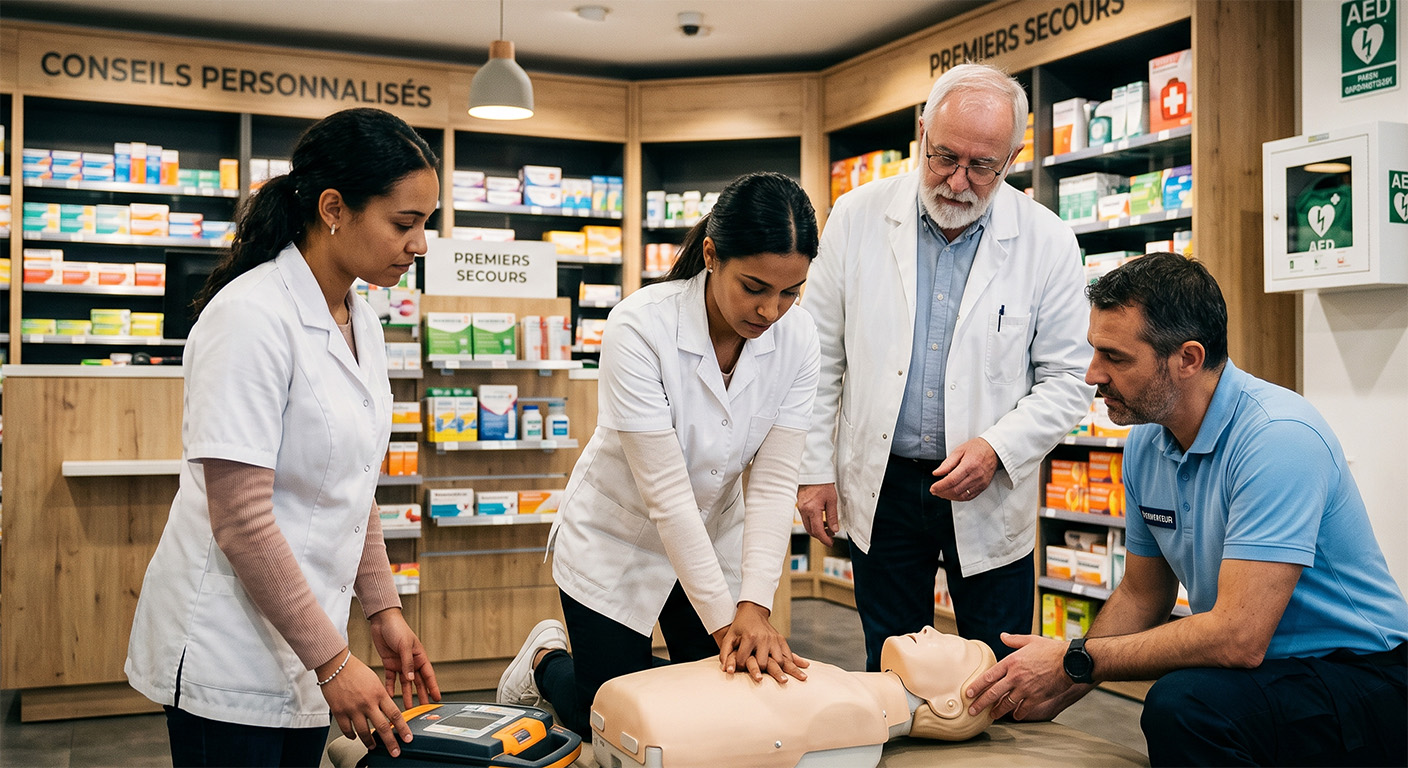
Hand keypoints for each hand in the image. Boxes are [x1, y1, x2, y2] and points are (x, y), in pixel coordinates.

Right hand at [316, 648, 411, 756]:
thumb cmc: (356, 670)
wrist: (336, 665)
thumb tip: (388, 712)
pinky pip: (347, 729)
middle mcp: (367, 702)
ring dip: (370, 742)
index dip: (403, 729)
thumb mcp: (375, 681)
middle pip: (382, 727)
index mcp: (379, 693)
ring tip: (373, 746)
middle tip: (395, 752)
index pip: (395, 714)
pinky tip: (354, 737)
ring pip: (363, 732)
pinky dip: (351, 736)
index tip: (408, 738)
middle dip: (391, 743)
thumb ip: (382, 697)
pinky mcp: (339, 711)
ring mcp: (353, 708)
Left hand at [370, 607, 440, 709]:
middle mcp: (411, 662)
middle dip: (421, 695)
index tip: (437, 698)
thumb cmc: (398, 628)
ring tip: (407, 707)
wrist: (382, 621)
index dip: (433, 687)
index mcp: (420, 656)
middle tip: (423, 708)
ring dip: (406, 694)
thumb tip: (410, 679)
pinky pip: (391, 679)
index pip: (428, 675)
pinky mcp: (389, 664)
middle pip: (418, 682)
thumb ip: (408, 663)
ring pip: (405, 684)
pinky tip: (389, 696)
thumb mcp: (405, 645)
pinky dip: (390, 688)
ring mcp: (401, 664)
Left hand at [713, 602, 809, 683]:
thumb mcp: (729, 637)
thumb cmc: (739, 627)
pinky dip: (791, 664)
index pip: (744, 660)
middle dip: (761, 672)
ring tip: (783, 680)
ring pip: (780, 661)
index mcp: (749, 637)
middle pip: (764, 663)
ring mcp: (774, 639)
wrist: (753, 612)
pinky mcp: (781, 639)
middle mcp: (764, 638)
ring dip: (780, 671)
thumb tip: (726, 671)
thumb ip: (725, 653)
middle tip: (760, 678)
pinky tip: (794, 671)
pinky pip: (788, 654)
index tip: (739, 669)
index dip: (740, 667)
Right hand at [797, 483, 839, 545]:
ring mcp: (800, 508)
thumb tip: (834, 530)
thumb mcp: (832, 500)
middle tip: (831, 536)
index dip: (824, 539)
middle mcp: (804, 511)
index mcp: (812, 510)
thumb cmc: (822, 483)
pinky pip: (805, 519)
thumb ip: (832, 517)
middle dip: (821, 536)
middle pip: (811, 531)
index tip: (830, 543)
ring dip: (817, 529)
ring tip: (828, 527)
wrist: (812, 472)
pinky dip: (813, 523)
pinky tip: (821, 520)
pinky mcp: (800, 505)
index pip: (817, 531)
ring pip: (807, 526)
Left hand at [930, 438, 999, 501]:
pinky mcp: (983, 486)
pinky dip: (959, 497)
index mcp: (969, 465)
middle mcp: (976, 475)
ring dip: (949, 496)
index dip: (940, 486)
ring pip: (962, 496)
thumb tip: (936, 473)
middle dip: (942, 492)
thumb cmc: (977, 448)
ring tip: (941, 493)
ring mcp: (980, 482)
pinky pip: (969, 497)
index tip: (933, 488)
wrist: (994, 450)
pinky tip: (952, 494)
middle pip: (956, 490)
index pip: (951, 480)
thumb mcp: (959, 450)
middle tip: (935, 491)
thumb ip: (947, 463)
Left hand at [965, 633, 1090, 721]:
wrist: (1069, 662)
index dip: (977, 686)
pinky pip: (1023, 709)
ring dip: (997, 711)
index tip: (968, 693)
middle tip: (972, 710)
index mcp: (1011, 662)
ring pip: (1006, 703)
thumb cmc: (1051, 650)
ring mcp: (1025, 688)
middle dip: (981, 703)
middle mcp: (1015, 676)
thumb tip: (1003, 636)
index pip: (988, 676)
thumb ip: (1014, 640)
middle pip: (993, 693)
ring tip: (991, 716)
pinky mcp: (1036, 697)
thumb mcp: (1030, 640)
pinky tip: (1014, 716)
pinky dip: (1018, 713)